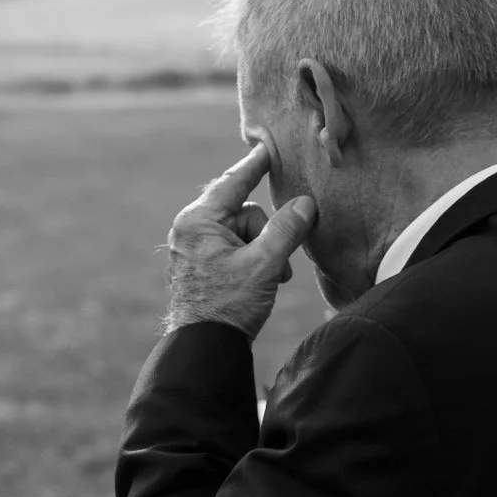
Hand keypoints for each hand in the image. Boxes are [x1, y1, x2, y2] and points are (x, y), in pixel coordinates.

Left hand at [164, 143, 315, 338]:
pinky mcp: (200, 267)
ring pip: (243, 234)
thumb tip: (306, 204)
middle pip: (243, 212)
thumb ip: (286, 230)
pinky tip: (260, 284)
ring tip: (271, 280)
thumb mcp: (264, 265)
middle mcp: (191, 230)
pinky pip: (233, 250)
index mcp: (198, 222)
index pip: (233, 182)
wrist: (204, 349)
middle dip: (267, 235)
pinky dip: (252, 262)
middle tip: (278, 263)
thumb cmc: (228, 307)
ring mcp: (194, 249)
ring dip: (264, 253)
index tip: (268, 147)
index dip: (256, 165)